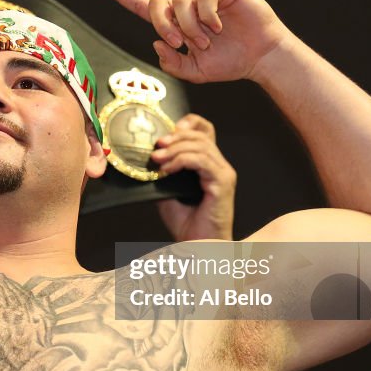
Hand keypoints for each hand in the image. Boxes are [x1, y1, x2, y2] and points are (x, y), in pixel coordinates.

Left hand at [96, 0, 291, 82]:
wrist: (260, 59)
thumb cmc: (228, 63)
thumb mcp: (193, 73)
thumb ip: (171, 62)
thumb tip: (157, 42)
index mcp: (175, 22)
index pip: (142, 5)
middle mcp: (187, 3)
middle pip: (157, 2)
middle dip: (163, 25)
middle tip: (178, 44)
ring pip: (180, 1)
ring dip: (190, 27)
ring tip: (206, 41)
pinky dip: (208, 16)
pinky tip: (219, 27)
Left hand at [151, 114, 235, 240]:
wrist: (198, 247)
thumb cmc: (187, 225)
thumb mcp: (167, 194)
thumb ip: (163, 175)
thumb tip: (146, 160)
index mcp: (209, 165)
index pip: (205, 131)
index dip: (188, 123)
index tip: (166, 133)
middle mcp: (219, 166)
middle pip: (201, 135)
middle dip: (175, 136)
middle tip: (157, 146)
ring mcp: (223, 173)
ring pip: (201, 145)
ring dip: (175, 149)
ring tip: (157, 159)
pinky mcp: (223, 183)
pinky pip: (202, 161)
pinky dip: (182, 160)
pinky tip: (167, 169)